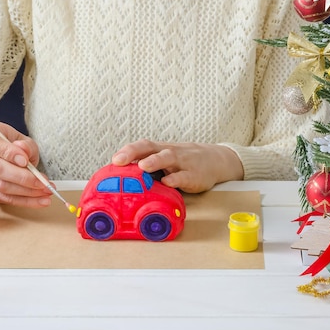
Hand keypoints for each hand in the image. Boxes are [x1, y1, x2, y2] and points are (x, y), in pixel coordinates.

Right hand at [0, 122, 53, 207]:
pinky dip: (25, 201)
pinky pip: (5, 199)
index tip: (25, 161)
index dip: (8, 153)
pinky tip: (39, 200)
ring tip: (46, 192)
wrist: (2, 155)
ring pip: (1, 187)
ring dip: (27, 192)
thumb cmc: (12, 146)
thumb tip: (23, 150)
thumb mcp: (22, 139)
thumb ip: (25, 145)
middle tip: (43, 182)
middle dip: (23, 178)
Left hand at [111, 139, 243, 192]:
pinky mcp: (194, 175)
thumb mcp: (165, 161)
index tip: (113, 160)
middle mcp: (169, 152)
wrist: (216, 160)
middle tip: (119, 161)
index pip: (141, 146)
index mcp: (159, 149)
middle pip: (149, 148)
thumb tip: (123, 179)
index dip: (127, 151)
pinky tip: (167, 183)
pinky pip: (184, 176)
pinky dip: (175, 179)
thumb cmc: (183, 162)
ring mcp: (182, 163)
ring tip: (142, 167)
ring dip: (154, 161)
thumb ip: (147, 168)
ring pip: (167, 157)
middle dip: (133, 152)